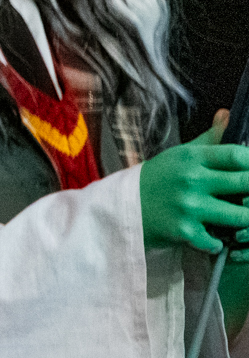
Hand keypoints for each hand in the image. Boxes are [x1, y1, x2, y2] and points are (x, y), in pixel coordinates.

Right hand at [140, 110, 248, 255]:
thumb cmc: (157, 179)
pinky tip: (213, 238)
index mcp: (192, 158)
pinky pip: (217, 242)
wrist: (122, 207)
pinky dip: (218, 243)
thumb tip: (228, 113)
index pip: (237, 155)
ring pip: (241, 216)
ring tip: (238, 220)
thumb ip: (210, 138)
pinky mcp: (184, 231)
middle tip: (246, 197)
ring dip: (244, 220)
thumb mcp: (180, 154)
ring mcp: (189, 206)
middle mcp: (192, 179)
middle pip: (245, 183)